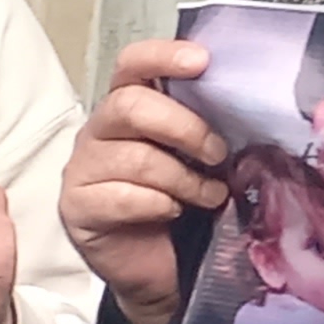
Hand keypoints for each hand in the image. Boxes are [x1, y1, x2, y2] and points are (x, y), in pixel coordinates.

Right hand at [57, 39, 228, 323]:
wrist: (160, 267)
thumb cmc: (182, 204)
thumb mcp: (198, 156)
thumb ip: (205, 124)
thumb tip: (247, 101)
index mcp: (128, 107)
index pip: (132, 64)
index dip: (163, 56)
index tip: (202, 62)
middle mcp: (98, 132)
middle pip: (129, 106)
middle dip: (185, 129)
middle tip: (217, 154)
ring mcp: (82, 170)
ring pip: (135, 157)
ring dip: (184, 179)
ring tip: (209, 195)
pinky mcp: (76, 208)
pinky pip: (121, 197)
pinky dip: (159, 205)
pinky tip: (174, 212)